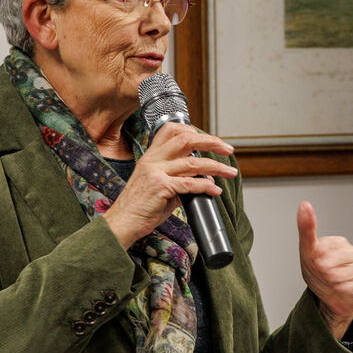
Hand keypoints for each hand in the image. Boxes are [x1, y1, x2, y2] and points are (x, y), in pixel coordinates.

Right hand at [102, 124, 236, 248]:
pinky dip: (206, 186)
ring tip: (230, 173)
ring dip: (217, 167)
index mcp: (151, 155)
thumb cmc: (142, 206)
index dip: (193, 131)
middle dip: (211, 142)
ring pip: (193, 162)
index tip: (211, 140)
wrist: (123, 222)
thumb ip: (180, 178)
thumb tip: (205, 179)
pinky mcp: (160, 187)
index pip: (171, 130)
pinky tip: (215, 190)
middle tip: (229, 150)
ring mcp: (155, 172)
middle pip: (186, 140)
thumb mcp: (160, 186)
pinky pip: (190, 183)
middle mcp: (152, 160)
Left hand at [297, 201, 352, 338]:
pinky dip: (344, 290)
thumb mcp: (307, 251)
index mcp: (339, 243)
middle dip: (326, 270)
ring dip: (335, 281)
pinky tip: (341, 289)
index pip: (328, 246)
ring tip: (331, 282)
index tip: (316, 262)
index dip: (318, 258)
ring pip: (348, 274)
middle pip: (339, 260)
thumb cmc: (318, 273)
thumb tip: (305, 205)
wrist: (327, 299)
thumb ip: (307, 228)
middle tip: (323, 274)